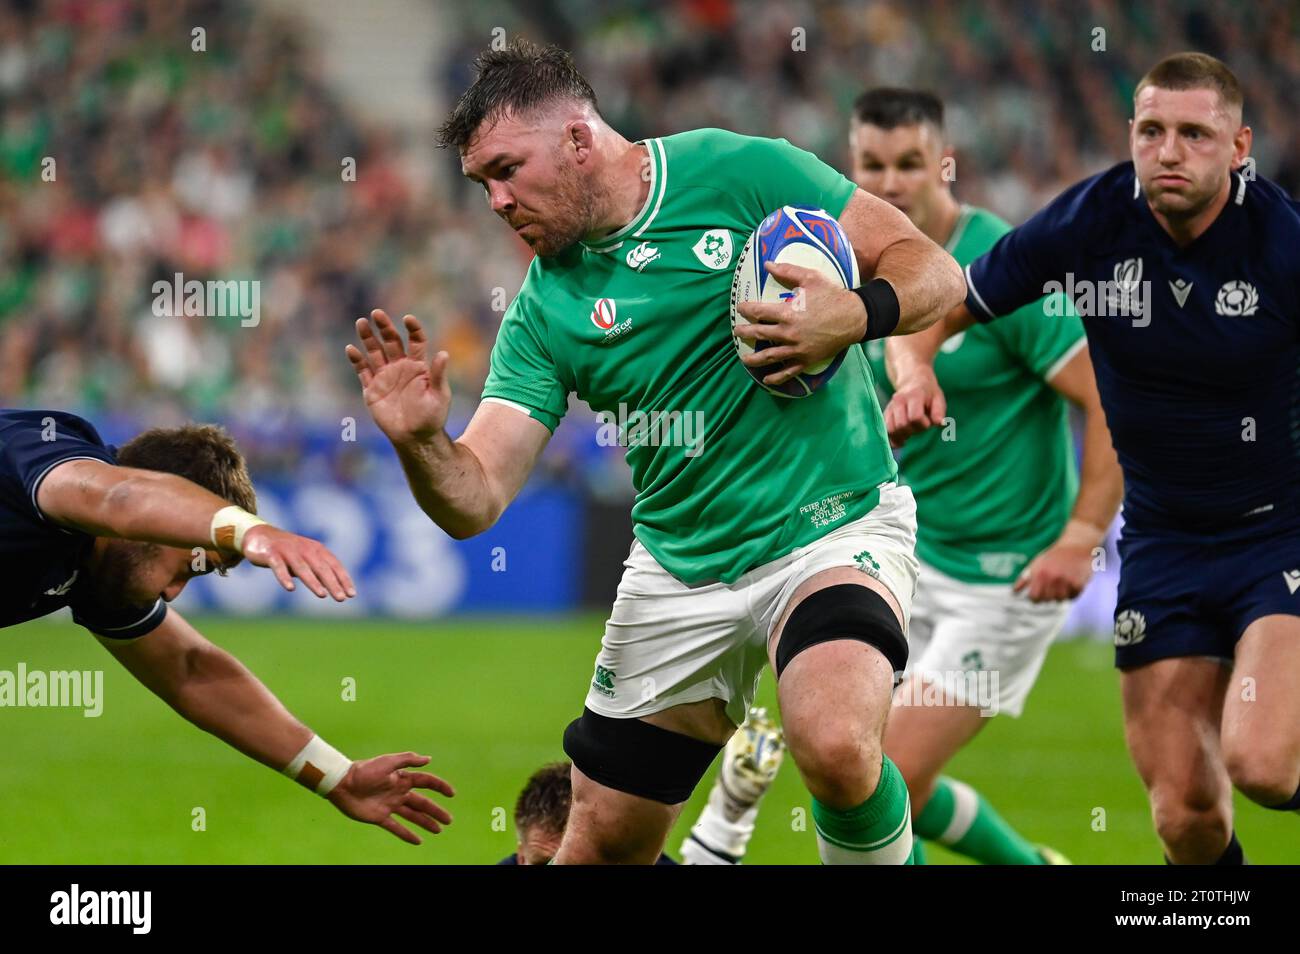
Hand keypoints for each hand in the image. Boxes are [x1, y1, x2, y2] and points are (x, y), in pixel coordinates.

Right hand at [240, 525, 355, 599]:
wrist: (259, 535)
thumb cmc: (289, 551)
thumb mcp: (306, 560)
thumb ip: (319, 571)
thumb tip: (336, 589)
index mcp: (317, 550)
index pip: (334, 565)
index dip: (343, 579)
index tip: (352, 594)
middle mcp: (305, 549)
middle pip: (321, 568)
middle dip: (333, 583)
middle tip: (341, 598)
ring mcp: (288, 551)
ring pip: (303, 568)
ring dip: (313, 582)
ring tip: (322, 595)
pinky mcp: (271, 554)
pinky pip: (279, 566)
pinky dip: (285, 577)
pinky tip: (290, 588)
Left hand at [327, 752, 454, 844]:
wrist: (342, 784)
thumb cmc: (364, 770)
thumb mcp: (388, 761)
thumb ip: (408, 760)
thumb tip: (428, 759)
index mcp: (402, 778)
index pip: (426, 782)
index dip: (439, 787)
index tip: (451, 794)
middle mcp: (398, 792)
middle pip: (422, 803)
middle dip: (436, 811)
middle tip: (449, 820)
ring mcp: (390, 805)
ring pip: (412, 816)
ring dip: (426, 823)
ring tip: (438, 830)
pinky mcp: (380, 817)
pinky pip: (396, 827)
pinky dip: (407, 834)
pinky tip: (418, 841)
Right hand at [346, 310, 449, 445]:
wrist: (415, 437)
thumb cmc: (432, 417)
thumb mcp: (440, 395)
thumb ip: (439, 375)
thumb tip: (444, 353)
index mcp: (418, 366)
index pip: (416, 341)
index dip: (413, 329)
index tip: (408, 319)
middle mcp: (400, 367)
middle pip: (391, 341)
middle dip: (384, 327)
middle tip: (377, 313)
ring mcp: (385, 376)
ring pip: (375, 352)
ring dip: (368, 338)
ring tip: (361, 322)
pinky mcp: (372, 389)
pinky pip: (363, 371)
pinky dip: (356, 360)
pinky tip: (351, 349)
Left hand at [732, 262, 865, 387]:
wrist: (854, 317)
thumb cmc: (832, 296)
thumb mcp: (811, 278)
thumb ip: (788, 271)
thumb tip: (767, 264)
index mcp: (787, 313)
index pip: (758, 311)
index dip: (746, 309)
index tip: (740, 307)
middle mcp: (788, 333)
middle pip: (759, 333)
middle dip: (744, 332)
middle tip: (736, 331)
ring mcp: (797, 349)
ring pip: (769, 356)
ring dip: (753, 359)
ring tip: (744, 359)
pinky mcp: (806, 360)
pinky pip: (788, 372)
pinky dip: (776, 378)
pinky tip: (766, 380)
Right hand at [883, 364, 946, 447]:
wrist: (913, 381)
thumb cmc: (928, 393)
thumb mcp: (938, 399)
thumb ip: (939, 412)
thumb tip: (939, 424)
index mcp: (914, 396)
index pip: (915, 417)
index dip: (923, 424)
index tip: (928, 423)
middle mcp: (899, 401)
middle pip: (902, 424)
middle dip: (913, 431)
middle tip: (919, 427)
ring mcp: (890, 407)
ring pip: (891, 429)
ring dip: (901, 436)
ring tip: (910, 434)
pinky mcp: (886, 413)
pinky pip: (885, 430)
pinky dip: (892, 438)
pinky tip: (900, 441)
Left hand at [1013, 542, 1094, 601]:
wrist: (1076, 545)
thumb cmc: (1053, 556)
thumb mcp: (1036, 564)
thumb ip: (1024, 579)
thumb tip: (1014, 593)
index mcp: (1040, 574)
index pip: (1034, 597)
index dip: (1036, 598)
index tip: (1039, 594)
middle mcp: (1052, 578)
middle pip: (1047, 600)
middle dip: (1049, 596)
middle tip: (1053, 586)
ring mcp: (1066, 581)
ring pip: (1060, 600)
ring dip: (1061, 595)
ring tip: (1062, 584)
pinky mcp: (1079, 583)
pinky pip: (1073, 597)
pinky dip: (1072, 593)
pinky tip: (1072, 582)